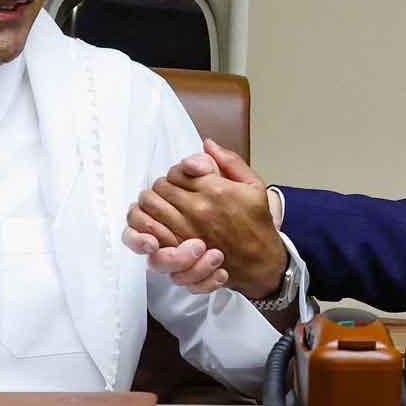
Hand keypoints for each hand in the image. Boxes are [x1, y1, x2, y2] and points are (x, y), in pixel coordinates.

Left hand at [125, 140, 287, 298]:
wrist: (260, 261)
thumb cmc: (258, 225)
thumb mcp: (254, 186)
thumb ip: (230, 161)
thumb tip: (208, 144)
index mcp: (217, 189)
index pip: (178, 171)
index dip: (177, 173)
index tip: (183, 179)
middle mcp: (200, 208)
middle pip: (161, 186)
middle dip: (163, 186)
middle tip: (170, 192)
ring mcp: (188, 229)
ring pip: (151, 204)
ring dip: (151, 202)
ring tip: (159, 204)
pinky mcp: (180, 248)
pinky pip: (150, 230)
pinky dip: (145, 223)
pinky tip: (151, 221)